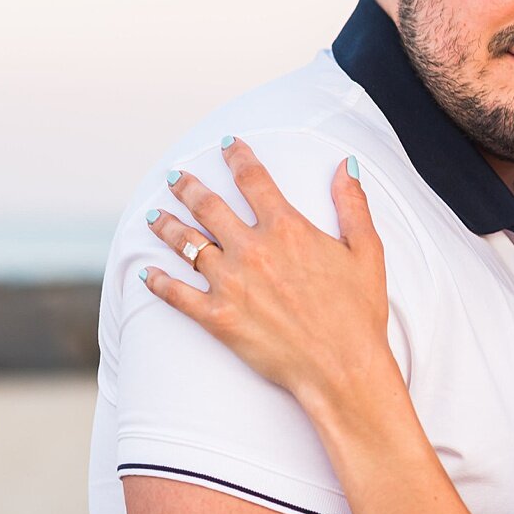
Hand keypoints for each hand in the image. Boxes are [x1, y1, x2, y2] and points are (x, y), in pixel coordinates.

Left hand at [140, 138, 392, 407]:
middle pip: (209, 206)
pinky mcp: (217, 318)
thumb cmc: (359, 313)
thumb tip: (344, 166)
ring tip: (154, 214)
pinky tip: (146, 273)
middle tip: (176, 177)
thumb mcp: (367, 251)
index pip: (254, 179)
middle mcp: (252, 249)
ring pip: (187, 244)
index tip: (227, 145)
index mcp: (287, 228)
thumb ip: (353, 205)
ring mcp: (231, 283)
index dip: (238, 157)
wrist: (342, 368)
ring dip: (167, 225)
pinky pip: (177, 294)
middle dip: (189, 187)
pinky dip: (158, 282)